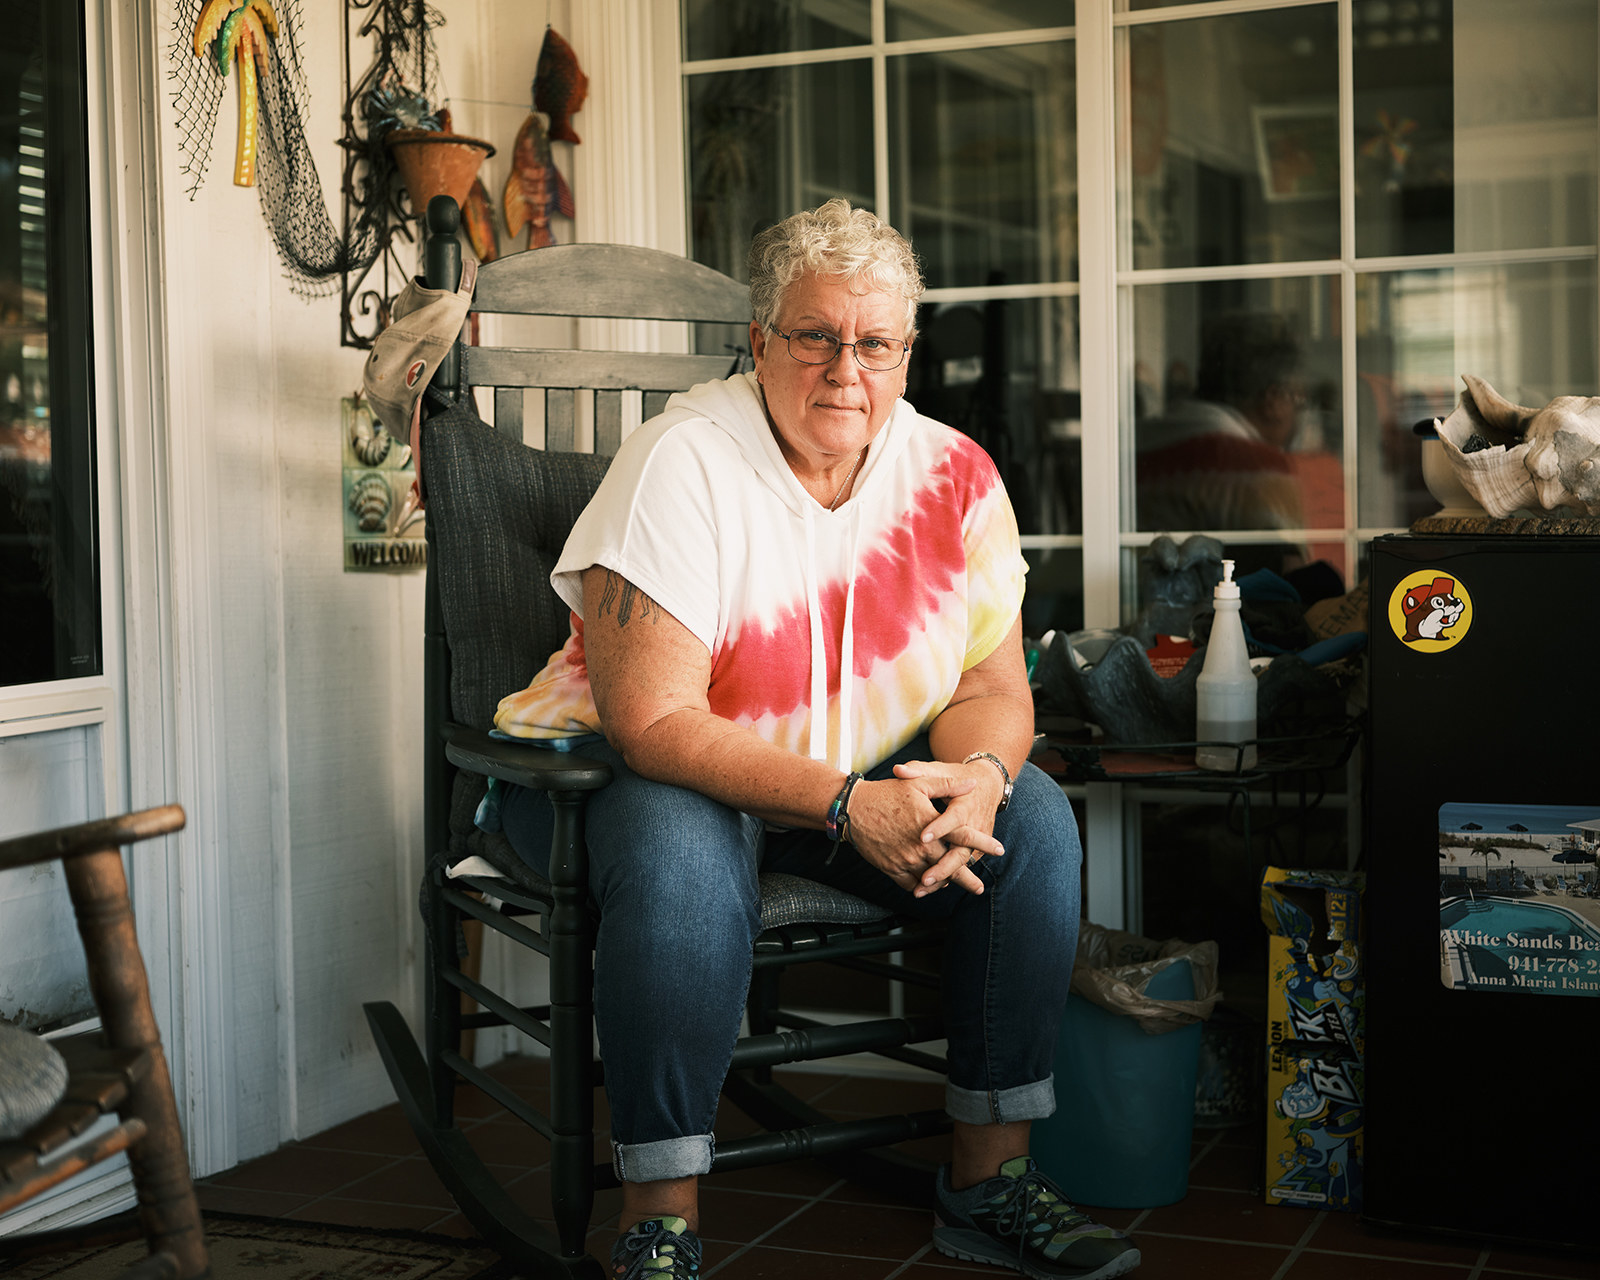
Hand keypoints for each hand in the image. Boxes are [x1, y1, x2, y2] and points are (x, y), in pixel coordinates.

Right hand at [844, 770, 1002, 898]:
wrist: (852, 809)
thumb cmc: (886, 793)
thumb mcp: (919, 783)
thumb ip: (947, 785)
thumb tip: (972, 784)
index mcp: (931, 824)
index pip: (964, 836)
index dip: (983, 843)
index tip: (999, 850)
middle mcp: (921, 846)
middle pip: (951, 866)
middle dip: (967, 878)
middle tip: (978, 887)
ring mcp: (906, 860)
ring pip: (931, 879)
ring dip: (944, 883)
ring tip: (953, 885)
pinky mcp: (892, 868)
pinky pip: (911, 884)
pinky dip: (921, 886)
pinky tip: (927, 885)